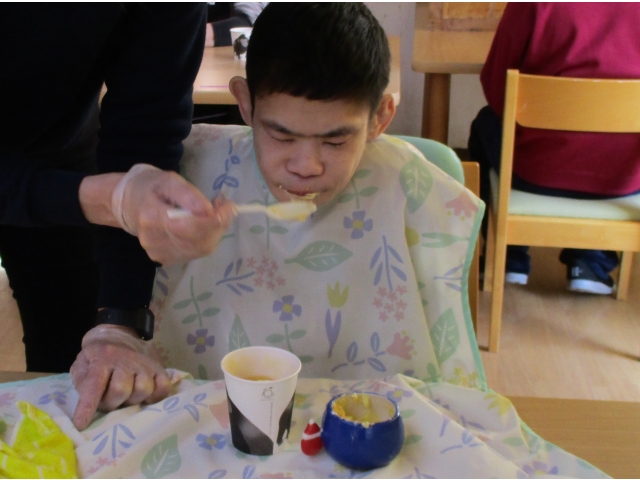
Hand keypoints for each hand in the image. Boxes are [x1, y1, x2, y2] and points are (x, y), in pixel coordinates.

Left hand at [71, 325, 170, 430]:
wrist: (119, 333)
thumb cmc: (98, 355)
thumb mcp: (81, 364)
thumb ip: (82, 382)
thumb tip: (89, 403)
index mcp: (102, 358)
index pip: (94, 385)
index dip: (87, 406)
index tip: (80, 424)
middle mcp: (125, 360)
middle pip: (120, 390)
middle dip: (111, 403)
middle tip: (108, 400)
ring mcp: (144, 363)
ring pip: (143, 390)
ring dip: (133, 399)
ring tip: (127, 396)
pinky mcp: (159, 366)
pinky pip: (163, 387)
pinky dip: (156, 396)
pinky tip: (146, 396)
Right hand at [111, 164, 234, 264]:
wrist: (129, 204)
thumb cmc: (151, 188)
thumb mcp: (169, 180)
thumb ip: (188, 194)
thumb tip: (208, 210)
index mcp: (151, 216)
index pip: (189, 227)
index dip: (214, 220)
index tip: (228, 206)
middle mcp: (153, 239)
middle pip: (198, 241)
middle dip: (218, 225)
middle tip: (225, 207)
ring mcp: (158, 253)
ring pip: (200, 249)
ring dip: (215, 232)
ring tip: (214, 215)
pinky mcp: (164, 259)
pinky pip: (195, 253)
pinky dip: (206, 239)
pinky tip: (202, 227)